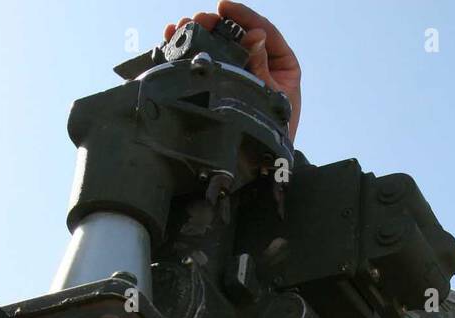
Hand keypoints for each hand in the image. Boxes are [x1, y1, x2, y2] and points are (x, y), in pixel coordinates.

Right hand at [164, 2, 301, 141]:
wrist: (262, 165)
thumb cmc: (274, 133)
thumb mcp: (272, 99)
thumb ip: (263, 69)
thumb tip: (256, 35)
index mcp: (282, 64)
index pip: (264, 31)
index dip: (243, 16)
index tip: (223, 6)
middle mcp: (261, 64)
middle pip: (237, 34)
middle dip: (215, 24)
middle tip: (198, 19)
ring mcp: (239, 73)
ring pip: (220, 46)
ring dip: (198, 34)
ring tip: (179, 27)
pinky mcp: (222, 83)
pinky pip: (208, 62)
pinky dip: (189, 51)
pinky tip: (172, 39)